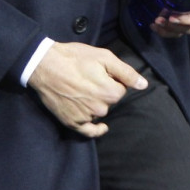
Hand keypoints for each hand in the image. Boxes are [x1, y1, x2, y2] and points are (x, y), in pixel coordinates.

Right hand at [27, 42, 146, 137]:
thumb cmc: (75, 58)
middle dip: (105, 91)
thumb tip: (144, 85)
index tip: (102, 72)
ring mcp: (85, 117)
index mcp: (110, 92)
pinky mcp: (72, 122)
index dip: (113, 80)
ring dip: (97, 103)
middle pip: (110, 101)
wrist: (45, 65)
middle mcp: (99, 108)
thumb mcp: (104, 57)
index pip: (121, 89)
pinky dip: (96, 129)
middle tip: (91, 79)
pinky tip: (102, 126)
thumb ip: (126, 72)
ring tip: (84, 89)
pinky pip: (89, 131)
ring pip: (100, 111)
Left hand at [151, 0, 189, 37]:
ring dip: (167, 29)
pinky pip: (176, 32)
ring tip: (154, 23)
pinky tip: (153, 26)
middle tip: (159, 19)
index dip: (185, 20)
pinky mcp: (185, 23)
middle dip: (172, 26)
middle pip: (187, 29)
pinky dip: (164, 31)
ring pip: (181, 31)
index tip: (171, 17)